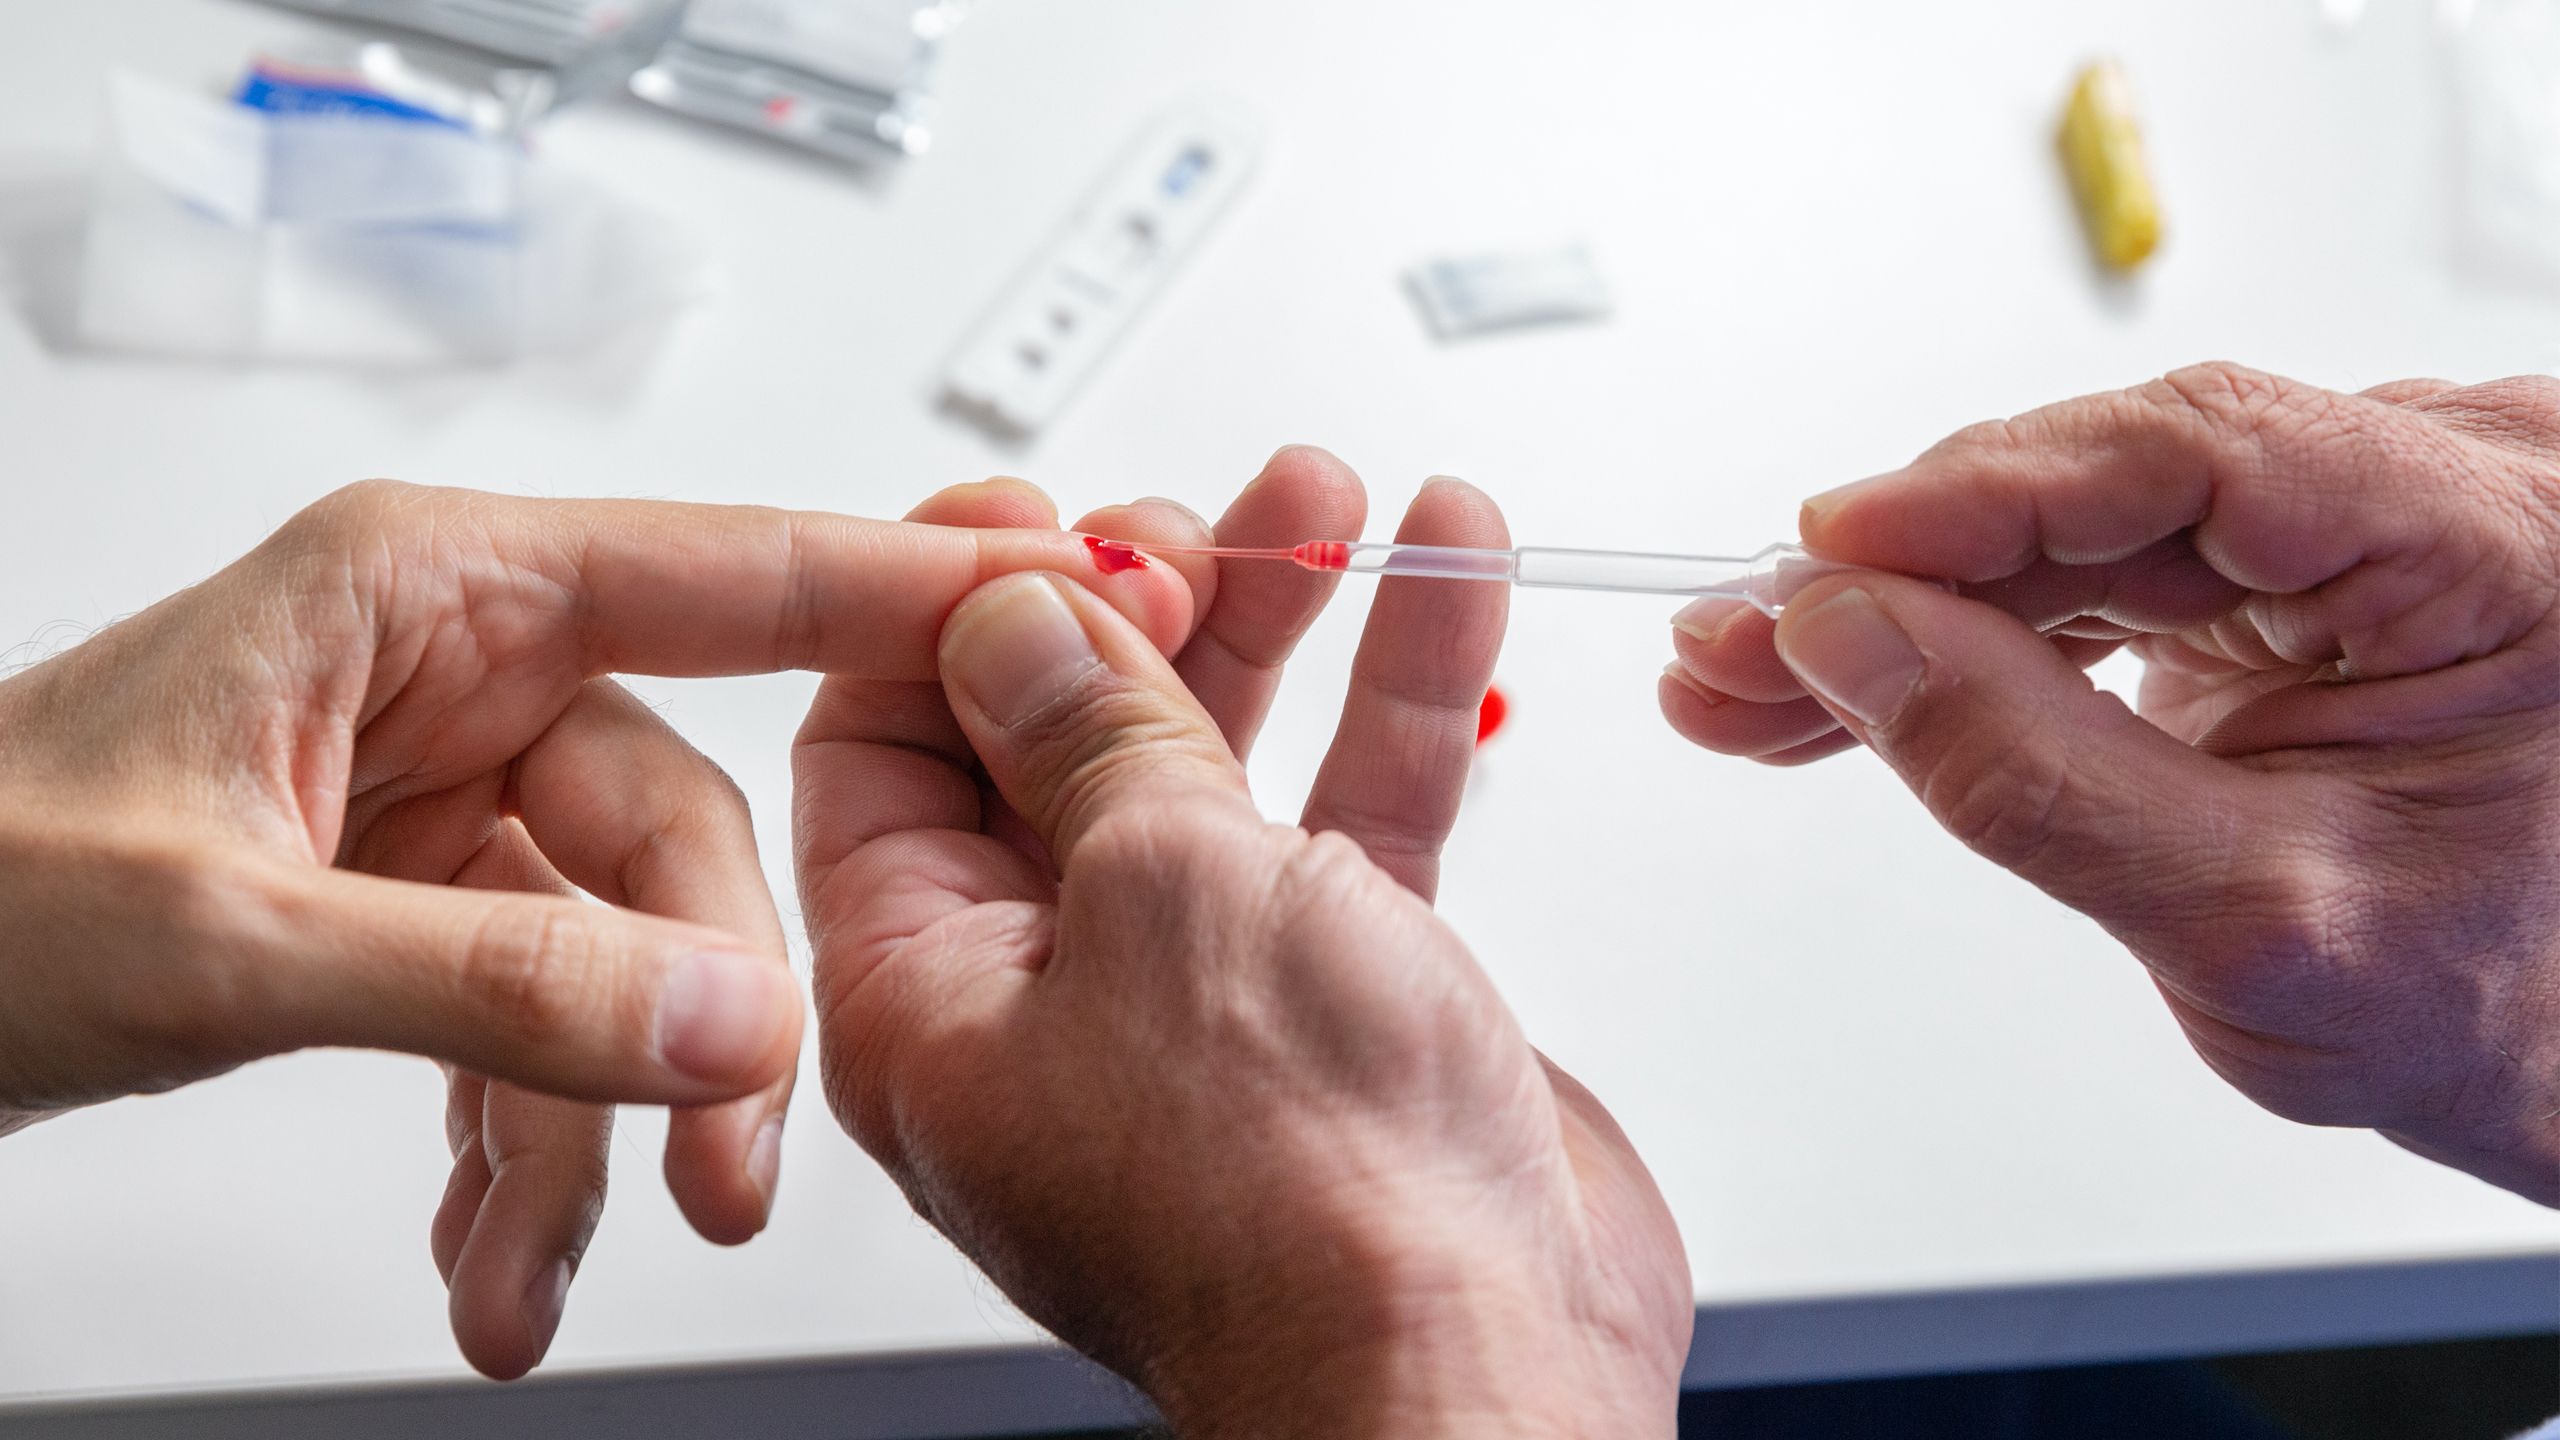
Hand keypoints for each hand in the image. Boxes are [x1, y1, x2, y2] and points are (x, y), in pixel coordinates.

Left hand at [0, 480, 1194, 1375]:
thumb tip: (729, 1023)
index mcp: (424, 595)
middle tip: (728, 1170)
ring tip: (551, 1267)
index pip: (730, 574)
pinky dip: (521, 1148)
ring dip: (591, 1129)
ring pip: (621, 952)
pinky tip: (494, 1255)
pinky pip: (535, 1018)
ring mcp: (438, 795)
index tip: (1061, 611)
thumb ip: (501, 977)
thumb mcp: (226, 932)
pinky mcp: (412, 901)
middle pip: (684, 831)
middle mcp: (455, 679)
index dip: (904, 595)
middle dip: (704, 1019)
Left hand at [796, 450, 1691, 1437]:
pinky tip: (1443, 581)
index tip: (1039, 510)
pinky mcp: (1332, 1000)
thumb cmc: (1300, 1201)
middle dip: (1137, 599)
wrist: (1481, 1359)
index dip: (950, 606)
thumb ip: (1093, 729)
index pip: (882, 745)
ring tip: (1331, 504)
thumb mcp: (1163, 889)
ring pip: (1216, 760)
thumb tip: (1020, 616)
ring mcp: (1198, 996)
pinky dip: (1394, 700)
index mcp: (927, 985)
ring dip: (1279, 622)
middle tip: (1197, 521)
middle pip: (1058, 733)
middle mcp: (1047, 991)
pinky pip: (1343, 815)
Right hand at [1663, 364, 2559, 1201]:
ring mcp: (2365, 521)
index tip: (1830, 545)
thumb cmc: (2489, 999)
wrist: (2555, 1041)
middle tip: (1736, 637)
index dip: (1993, 490)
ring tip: (1744, 680)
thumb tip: (1845, 638)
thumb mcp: (2245, 918)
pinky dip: (1963, 635)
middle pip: (2114, 482)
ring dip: (1902, 609)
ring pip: (2077, 532)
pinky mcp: (2291, 567)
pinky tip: (1835, 677)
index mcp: (2504, 547)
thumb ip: (2032, 773)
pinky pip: (2093, 575)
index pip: (2211, 451)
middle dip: (1902, 569)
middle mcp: (2445, 490)